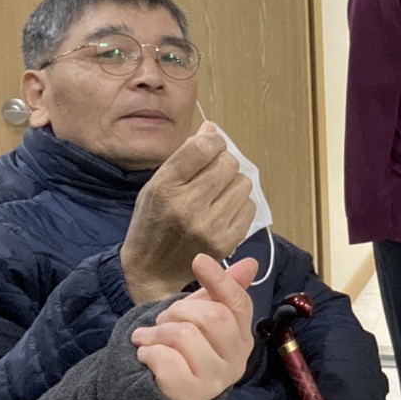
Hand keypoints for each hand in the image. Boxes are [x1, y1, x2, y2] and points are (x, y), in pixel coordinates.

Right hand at [120, 122, 256, 303]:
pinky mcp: (226, 242)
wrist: (151, 271)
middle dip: (223, 162)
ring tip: (217, 193)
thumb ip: (184, 156)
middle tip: (213, 173)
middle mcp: (187, 206)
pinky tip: (223, 210)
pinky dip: (239, 204)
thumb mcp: (156, 184)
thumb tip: (211, 129)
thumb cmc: (152, 222)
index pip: (203, 147)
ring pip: (243, 183)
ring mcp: (209, 226)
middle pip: (227, 163)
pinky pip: (249, 207)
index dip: (213, 141)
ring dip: (233, 183)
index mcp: (165, 187)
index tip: (211, 146)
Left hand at [131, 253, 258, 399]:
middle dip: (178, 310)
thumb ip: (223, 291)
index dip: (220, 280)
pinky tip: (147, 357)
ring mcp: (216, 381)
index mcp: (242, 337)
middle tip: (162, 320)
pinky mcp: (192, 396)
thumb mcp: (202, 316)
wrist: (163, 397)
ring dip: (157, 333)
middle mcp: (236, 360)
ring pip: (185, 336)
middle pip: (212, 317)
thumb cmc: (185, 351)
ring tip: (149, 340)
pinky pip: (166, 360)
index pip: (238, 303)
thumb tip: (250, 263)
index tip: (198, 260)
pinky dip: (149, 352)